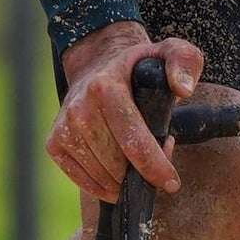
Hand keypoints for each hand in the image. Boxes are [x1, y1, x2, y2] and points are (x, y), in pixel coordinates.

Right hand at [46, 23, 207, 203]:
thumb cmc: (138, 68)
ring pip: (102, 176)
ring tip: (135, 154)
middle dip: (142, 170)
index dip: (154, 167)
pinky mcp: (54, 143)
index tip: (171, 182)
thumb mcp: (169, 53)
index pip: (133, 140)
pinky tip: (117, 170)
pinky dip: (105, 185)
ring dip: (125, 178)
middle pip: (118, 164)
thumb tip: (183, 89)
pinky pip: (84, 181)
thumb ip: (184, 62)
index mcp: (105, 88)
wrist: (97, 66)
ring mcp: (64, 127)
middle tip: (155, 155)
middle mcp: (79, 108)